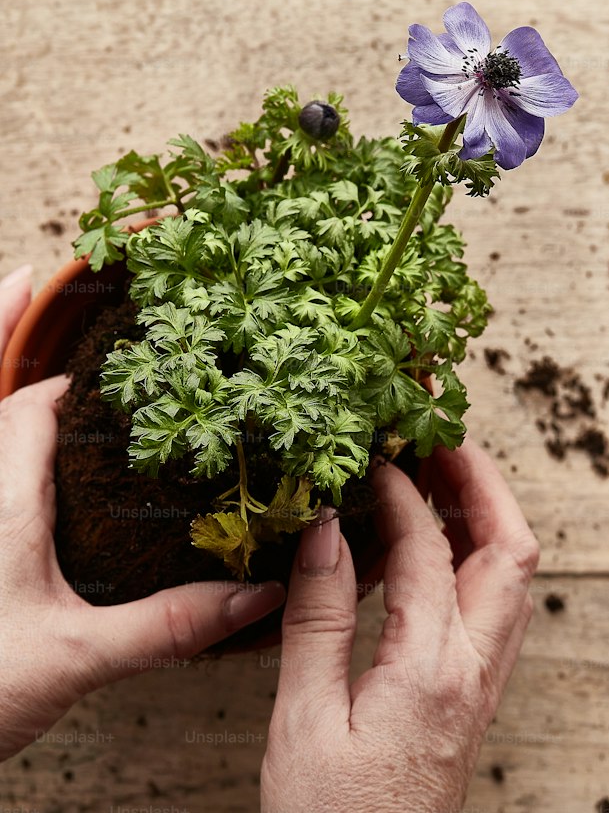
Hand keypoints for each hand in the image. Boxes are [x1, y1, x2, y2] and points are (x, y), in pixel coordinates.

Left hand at [0, 265, 286, 759]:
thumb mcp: (73, 658)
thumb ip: (167, 624)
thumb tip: (256, 593)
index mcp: (1, 499)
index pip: (32, 409)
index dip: (79, 379)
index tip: (129, 353)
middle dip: (3, 329)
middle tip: (32, 277)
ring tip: (21, 324)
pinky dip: (8, 433)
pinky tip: (36, 446)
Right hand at [261, 439, 539, 812]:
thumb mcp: (303, 719)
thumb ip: (318, 618)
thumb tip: (323, 528)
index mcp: (431, 670)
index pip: (430, 549)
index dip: (402, 493)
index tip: (374, 457)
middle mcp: (476, 669)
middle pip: (512, 548)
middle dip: (482, 482)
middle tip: (443, 437)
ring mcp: (485, 682)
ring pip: (515, 574)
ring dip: (488, 513)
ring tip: (443, 474)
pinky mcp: (478, 694)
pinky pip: (498, 602)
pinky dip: (480, 552)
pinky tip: (442, 542)